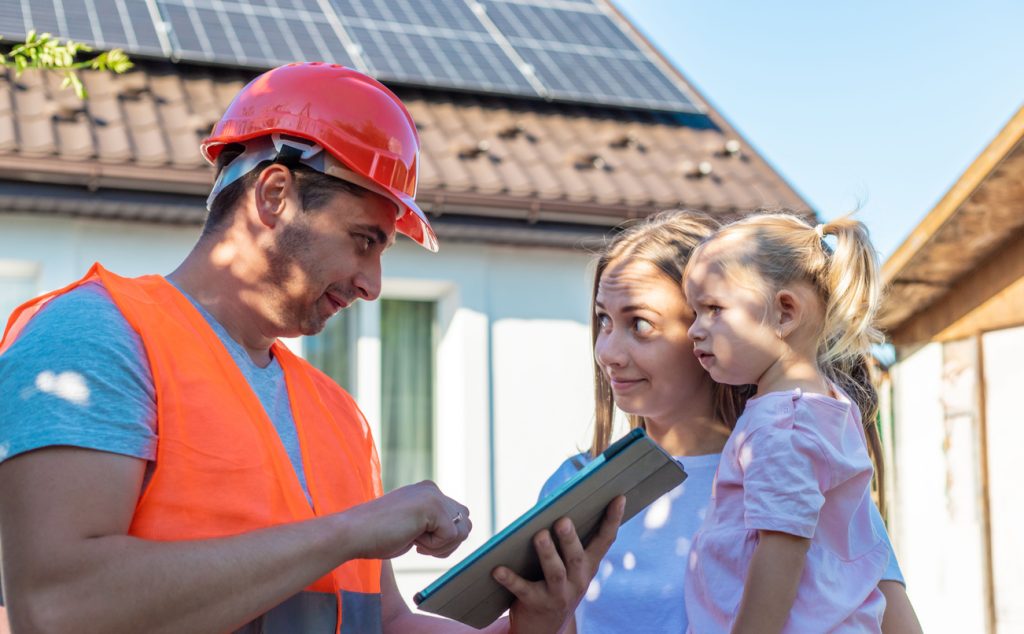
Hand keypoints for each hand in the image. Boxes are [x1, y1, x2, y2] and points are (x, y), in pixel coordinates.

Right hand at [343, 480, 471, 559]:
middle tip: (420, 545)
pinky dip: (434, 546)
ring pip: (462, 530)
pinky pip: (450, 535)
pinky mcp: (432, 506)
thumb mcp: (413, 526)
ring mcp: (433, 495)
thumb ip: (435, 524)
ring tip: (416, 542)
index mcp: (427, 492)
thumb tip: (463, 530)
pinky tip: (412, 539)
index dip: (444, 539)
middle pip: (466, 522)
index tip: (418, 541)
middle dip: (449, 542)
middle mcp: (432, 489)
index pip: (458, 518)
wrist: (353, 534)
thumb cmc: (377, 536)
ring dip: (442, 545)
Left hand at [493, 496, 625, 633]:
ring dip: (547, 553)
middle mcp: (578, 581)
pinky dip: (510, 578)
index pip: (605, 541)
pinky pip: (523, 589)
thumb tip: (558, 504)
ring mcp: (559, 595)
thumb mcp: (571, 567)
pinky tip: (497, 569)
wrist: (545, 630)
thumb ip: (569, 542)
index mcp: (588, 566)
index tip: (619, 498)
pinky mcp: (536, 603)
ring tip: (539, 536)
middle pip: (576, 557)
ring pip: (555, 573)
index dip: (613, 519)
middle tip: (563, 521)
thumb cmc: (556, 585)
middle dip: (570, 539)